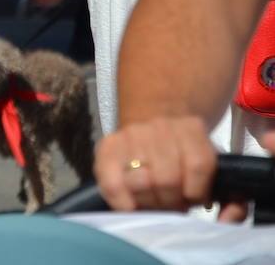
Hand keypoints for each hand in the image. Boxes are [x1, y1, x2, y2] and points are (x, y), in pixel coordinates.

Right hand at [96, 117, 244, 220]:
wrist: (151, 118)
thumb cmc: (184, 155)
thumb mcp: (212, 164)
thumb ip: (231, 197)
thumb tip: (227, 219)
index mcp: (191, 128)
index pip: (199, 165)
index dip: (197, 192)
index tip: (193, 200)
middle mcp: (160, 125)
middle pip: (167, 178)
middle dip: (171, 202)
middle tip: (171, 205)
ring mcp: (131, 133)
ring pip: (141, 182)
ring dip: (149, 203)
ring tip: (154, 203)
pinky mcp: (107, 145)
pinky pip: (112, 182)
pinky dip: (121, 201)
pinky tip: (131, 206)